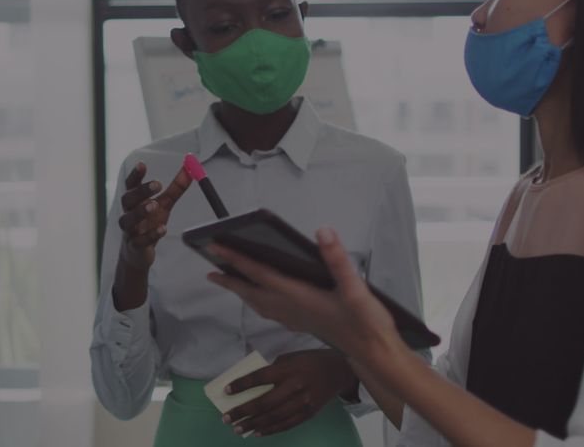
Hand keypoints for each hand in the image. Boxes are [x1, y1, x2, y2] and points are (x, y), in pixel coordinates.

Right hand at [117, 161, 190, 269]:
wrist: (139, 253)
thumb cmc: (150, 222)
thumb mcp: (165, 204)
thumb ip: (176, 187)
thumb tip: (190, 167)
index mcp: (135, 201)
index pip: (131, 185)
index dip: (135, 175)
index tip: (142, 164)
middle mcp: (129, 213)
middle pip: (128, 199)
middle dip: (141, 191)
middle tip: (158, 184)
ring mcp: (130, 231)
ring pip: (128, 220)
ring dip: (140, 212)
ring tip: (154, 205)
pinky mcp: (134, 246)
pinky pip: (139, 241)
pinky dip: (150, 235)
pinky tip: (162, 229)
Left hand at [207, 227, 404, 361]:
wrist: (374, 352)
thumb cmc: (365, 321)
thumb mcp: (355, 287)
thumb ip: (337, 258)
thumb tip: (322, 231)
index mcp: (297, 295)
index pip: (259, 272)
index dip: (236, 258)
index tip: (215, 246)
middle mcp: (290, 308)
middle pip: (250, 291)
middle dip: (230, 279)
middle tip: (209, 270)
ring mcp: (294, 318)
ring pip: (258, 304)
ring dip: (242, 292)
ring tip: (230, 282)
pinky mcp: (301, 323)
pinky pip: (269, 311)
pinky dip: (258, 301)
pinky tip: (263, 300)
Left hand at [221, 349, 357, 436]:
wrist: (338, 371)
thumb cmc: (308, 361)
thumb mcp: (289, 358)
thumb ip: (272, 370)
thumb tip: (251, 386)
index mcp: (288, 368)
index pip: (260, 377)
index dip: (242, 384)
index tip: (226, 390)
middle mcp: (296, 386)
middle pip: (264, 402)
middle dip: (243, 411)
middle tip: (227, 418)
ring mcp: (303, 402)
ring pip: (274, 417)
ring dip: (253, 425)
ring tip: (238, 429)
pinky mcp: (309, 413)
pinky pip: (286, 425)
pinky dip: (270, 430)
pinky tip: (257, 433)